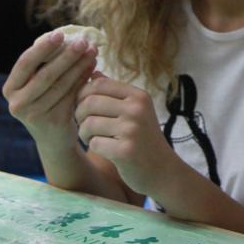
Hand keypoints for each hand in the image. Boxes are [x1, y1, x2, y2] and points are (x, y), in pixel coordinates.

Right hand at [2, 32, 97, 146]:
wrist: (54, 138)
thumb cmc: (48, 101)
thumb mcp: (39, 83)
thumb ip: (46, 63)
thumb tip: (68, 36)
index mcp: (11, 88)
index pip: (25, 63)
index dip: (43, 48)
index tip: (59, 34)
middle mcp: (17, 103)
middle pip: (45, 74)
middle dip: (66, 55)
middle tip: (83, 41)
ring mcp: (34, 115)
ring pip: (61, 84)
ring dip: (79, 66)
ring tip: (92, 52)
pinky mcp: (52, 122)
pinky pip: (71, 95)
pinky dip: (83, 79)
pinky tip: (93, 68)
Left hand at [74, 74, 171, 195]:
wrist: (164, 170)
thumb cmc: (144, 138)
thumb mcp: (135, 110)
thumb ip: (114, 93)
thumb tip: (93, 73)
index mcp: (138, 96)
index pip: (98, 84)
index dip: (83, 94)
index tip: (83, 107)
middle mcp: (137, 109)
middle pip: (89, 102)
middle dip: (79, 115)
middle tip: (85, 126)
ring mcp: (132, 130)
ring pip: (88, 124)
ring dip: (84, 134)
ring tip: (94, 138)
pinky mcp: (125, 151)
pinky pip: (94, 144)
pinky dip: (94, 148)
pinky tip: (105, 150)